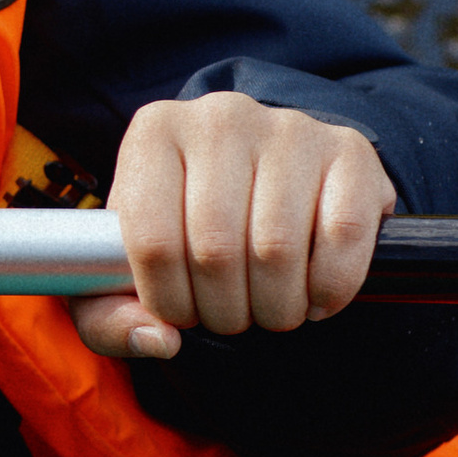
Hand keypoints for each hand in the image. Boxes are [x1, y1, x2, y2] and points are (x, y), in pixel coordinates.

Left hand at [71, 91, 394, 362]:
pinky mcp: (349, 149)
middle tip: (229, 317)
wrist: (260, 180)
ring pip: (277, 249)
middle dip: (223, 311)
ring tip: (268, 308)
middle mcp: (219, 117)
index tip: (180, 315)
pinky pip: (343, 237)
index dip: (168, 300)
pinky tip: (314, 297)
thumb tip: (156, 339)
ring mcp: (288, 127)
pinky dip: (329, 288)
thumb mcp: (125, 267)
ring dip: (275, 307)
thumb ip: (109, 316)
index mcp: (153, 134)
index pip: (152, 240)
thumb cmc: (183, 227)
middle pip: (216, 250)